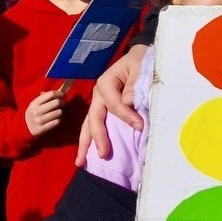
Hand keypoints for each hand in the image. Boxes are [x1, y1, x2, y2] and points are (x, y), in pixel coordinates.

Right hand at [26, 90, 65, 136]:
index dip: (60, 93)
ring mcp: (38, 121)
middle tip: (62, 103)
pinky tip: (55, 120)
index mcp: (34, 103)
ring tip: (57, 112)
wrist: (24, 128)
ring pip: (58, 112)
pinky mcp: (42, 129)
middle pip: (56, 102)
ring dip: (60, 112)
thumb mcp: (36, 104)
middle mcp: (36, 112)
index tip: (63, 95)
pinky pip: (57, 122)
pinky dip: (58, 120)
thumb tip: (62, 92)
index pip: (51, 94)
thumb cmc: (35, 113)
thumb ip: (46, 98)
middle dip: (62, 102)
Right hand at [76, 44, 147, 163]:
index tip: (140, 126)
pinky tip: (87, 155)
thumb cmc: (139, 61)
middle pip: (94, 118)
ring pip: (89, 125)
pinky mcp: (102, 109)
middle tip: (104, 155)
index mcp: (106, 82)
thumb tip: (127, 102)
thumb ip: (134, 84)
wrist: (138, 57)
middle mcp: (98, 94)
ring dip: (86, 143)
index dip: (126, 116)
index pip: (114, 104)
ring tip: (81, 162)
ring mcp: (98, 102)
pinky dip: (90, 139)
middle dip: (98, 137)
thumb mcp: (139, 67)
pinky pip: (94, 125)